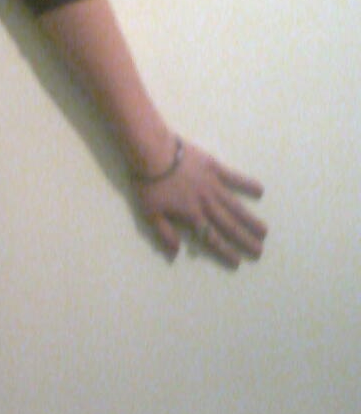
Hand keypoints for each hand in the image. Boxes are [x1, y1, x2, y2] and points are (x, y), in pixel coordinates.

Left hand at [133, 138, 266, 266]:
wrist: (152, 152)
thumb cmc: (148, 183)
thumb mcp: (150, 212)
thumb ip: (164, 233)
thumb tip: (177, 253)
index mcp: (191, 214)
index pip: (210, 237)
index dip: (224, 250)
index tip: (238, 261)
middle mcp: (206, 202)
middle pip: (228, 224)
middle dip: (244, 239)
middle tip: (259, 251)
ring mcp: (213, 184)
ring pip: (235, 205)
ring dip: (250, 219)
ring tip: (264, 231)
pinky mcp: (214, 167)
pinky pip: (234, 177)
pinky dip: (247, 184)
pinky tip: (261, 191)